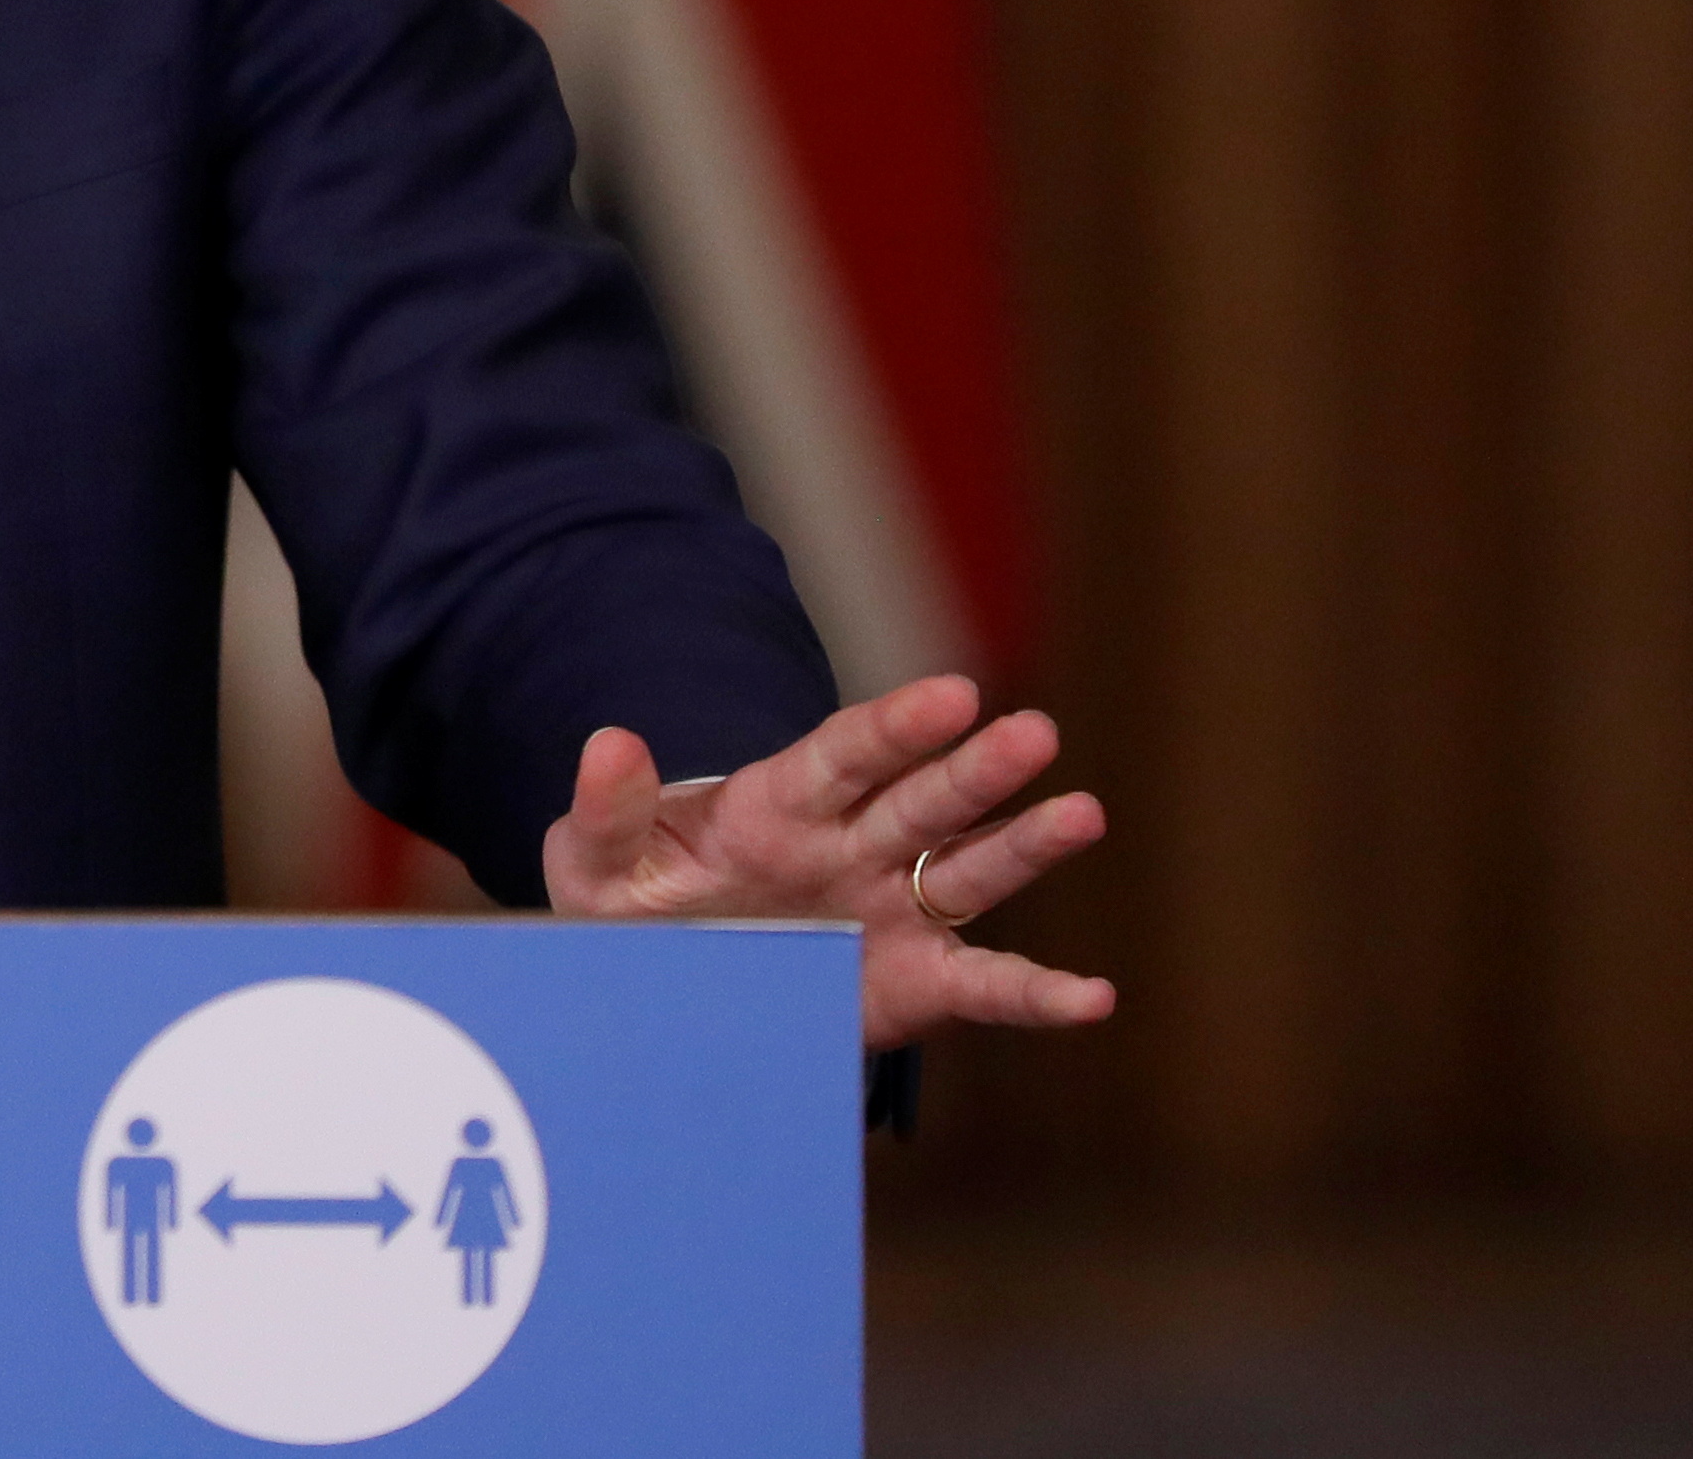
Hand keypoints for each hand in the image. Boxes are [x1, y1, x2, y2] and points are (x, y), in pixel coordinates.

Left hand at [541, 674, 1113, 1051]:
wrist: (663, 978)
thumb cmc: (634, 905)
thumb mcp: (599, 862)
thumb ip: (609, 810)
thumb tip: (608, 741)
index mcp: (779, 805)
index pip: (845, 755)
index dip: (897, 726)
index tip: (952, 695)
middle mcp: (852, 847)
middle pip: (923, 800)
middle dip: (975, 770)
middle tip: (1033, 732)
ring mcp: (891, 910)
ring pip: (969, 870)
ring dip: (1025, 845)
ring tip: (1084, 812)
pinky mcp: (914, 982)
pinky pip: (984, 987)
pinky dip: (1037, 995)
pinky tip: (1094, 998)